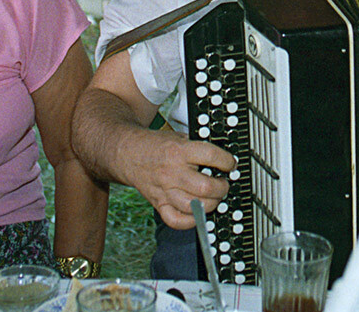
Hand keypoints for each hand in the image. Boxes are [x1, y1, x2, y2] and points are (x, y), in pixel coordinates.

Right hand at [120, 128, 234, 229]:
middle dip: (222, 187)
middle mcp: (172, 172)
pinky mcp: (158, 204)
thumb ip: (199, 147)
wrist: (128, 153)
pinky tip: (198, 211)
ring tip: (213, 197)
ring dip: (211, 204)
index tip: (230, 164)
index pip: (211, 156)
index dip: (227, 161)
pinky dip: (191, 220)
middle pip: (205, 187)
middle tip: (223, 183)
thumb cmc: (156, 145)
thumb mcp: (179, 137)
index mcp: (179, 151)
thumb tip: (222, 158)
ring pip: (194, 206)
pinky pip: (176, 221)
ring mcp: (164, 190)